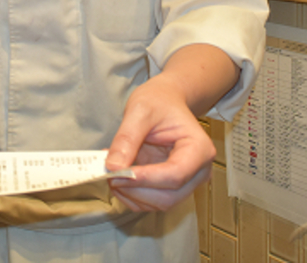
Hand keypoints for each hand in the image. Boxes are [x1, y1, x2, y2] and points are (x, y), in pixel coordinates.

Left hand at [105, 76, 215, 211]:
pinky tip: (119, 176)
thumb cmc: (159, 102)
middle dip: (134, 189)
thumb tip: (114, 167)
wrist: (166, 102)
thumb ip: (127, 138)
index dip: (145, 179)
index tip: (117, 173)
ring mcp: (186, 183)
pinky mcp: (171, 189)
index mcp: (199, 149)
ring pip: (158, 204)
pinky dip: (130, 195)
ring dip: (130, 194)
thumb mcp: (140, 111)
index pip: (175, 175)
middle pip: (167, 196)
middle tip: (107, 172)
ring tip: (111, 171)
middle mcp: (198, 172)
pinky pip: (150, 203)